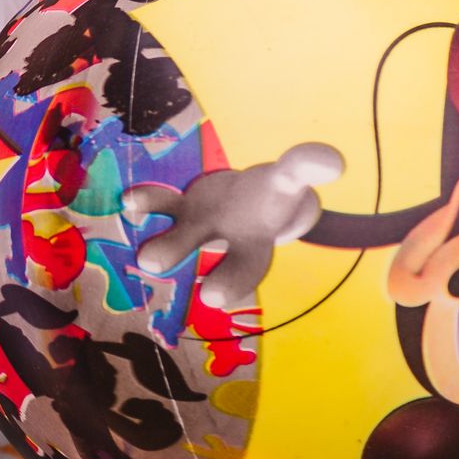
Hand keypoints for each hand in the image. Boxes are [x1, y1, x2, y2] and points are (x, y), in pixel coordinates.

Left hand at [127, 143, 343, 306]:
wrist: (251, 201)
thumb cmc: (270, 197)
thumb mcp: (290, 179)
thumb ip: (305, 167)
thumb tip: (331, 161)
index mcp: (256, 244)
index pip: (248, 266)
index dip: (232, 281)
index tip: (212, 297)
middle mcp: (225, 241)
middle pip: (205, 257)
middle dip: (188, 259)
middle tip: (153, 266)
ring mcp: (200, 225)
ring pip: (181, 234)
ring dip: (162, 241)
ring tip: (140, 251)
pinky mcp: (182, 207)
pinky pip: (163, 204)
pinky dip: (147, 201)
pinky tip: (128, 202)